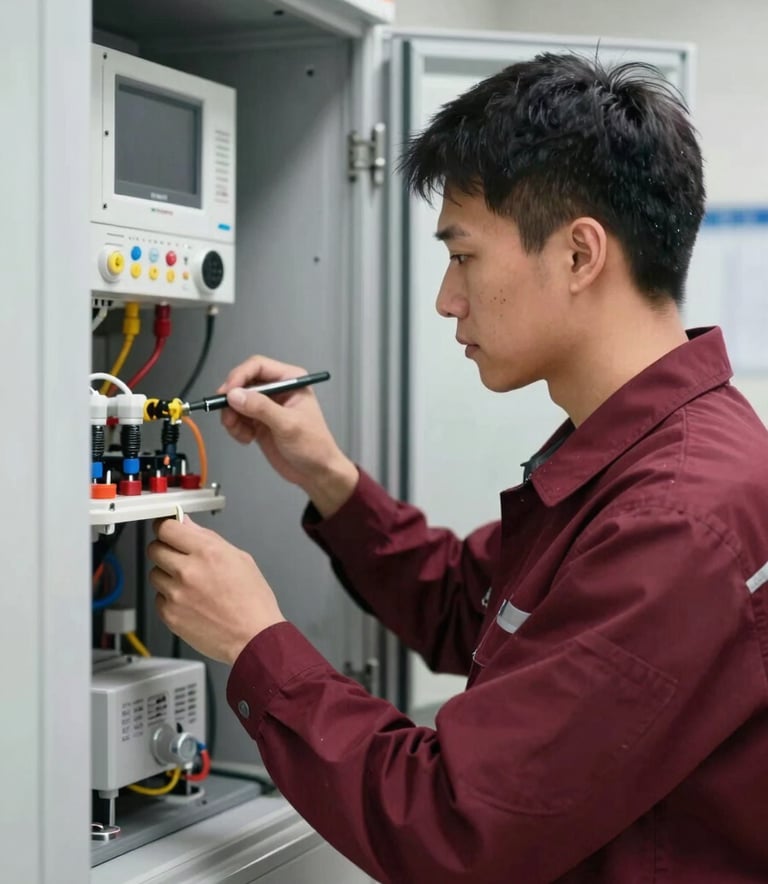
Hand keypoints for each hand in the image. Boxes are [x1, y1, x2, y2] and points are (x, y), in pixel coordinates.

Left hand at [148, 516, 283, 664]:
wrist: (254, 637)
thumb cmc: (253, 602)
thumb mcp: (240, 559)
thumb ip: (208, 539)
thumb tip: (188, 526)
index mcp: (207, 552)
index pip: (167, 528)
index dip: (166, 527)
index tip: (168, 529)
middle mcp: (188, 571)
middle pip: (155, 548)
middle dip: (165, 549)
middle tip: (179, 557)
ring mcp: (177, 594)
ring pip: (154, 574)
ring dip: (167, 575)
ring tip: (190, 584)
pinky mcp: (170, 615)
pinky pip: (158, 598)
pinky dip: (170, 598)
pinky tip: (190, 601)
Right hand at [217, 354, 357, 516]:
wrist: (315, 472)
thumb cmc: (315, 446)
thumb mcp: (288, 425)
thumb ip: (261, 408)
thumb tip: (236, 395)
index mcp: (290, 380)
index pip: (258, 366)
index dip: (239, 376)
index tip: (228, 392)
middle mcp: (277, 390)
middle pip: (242, 382)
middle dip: (232, 399)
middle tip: (228, 415)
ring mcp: (266, 406)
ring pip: (236, 401)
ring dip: (232, 416)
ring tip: (240, 432)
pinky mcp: (258, 421)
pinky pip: (237, 417)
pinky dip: (236, 428)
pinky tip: (247, 438)